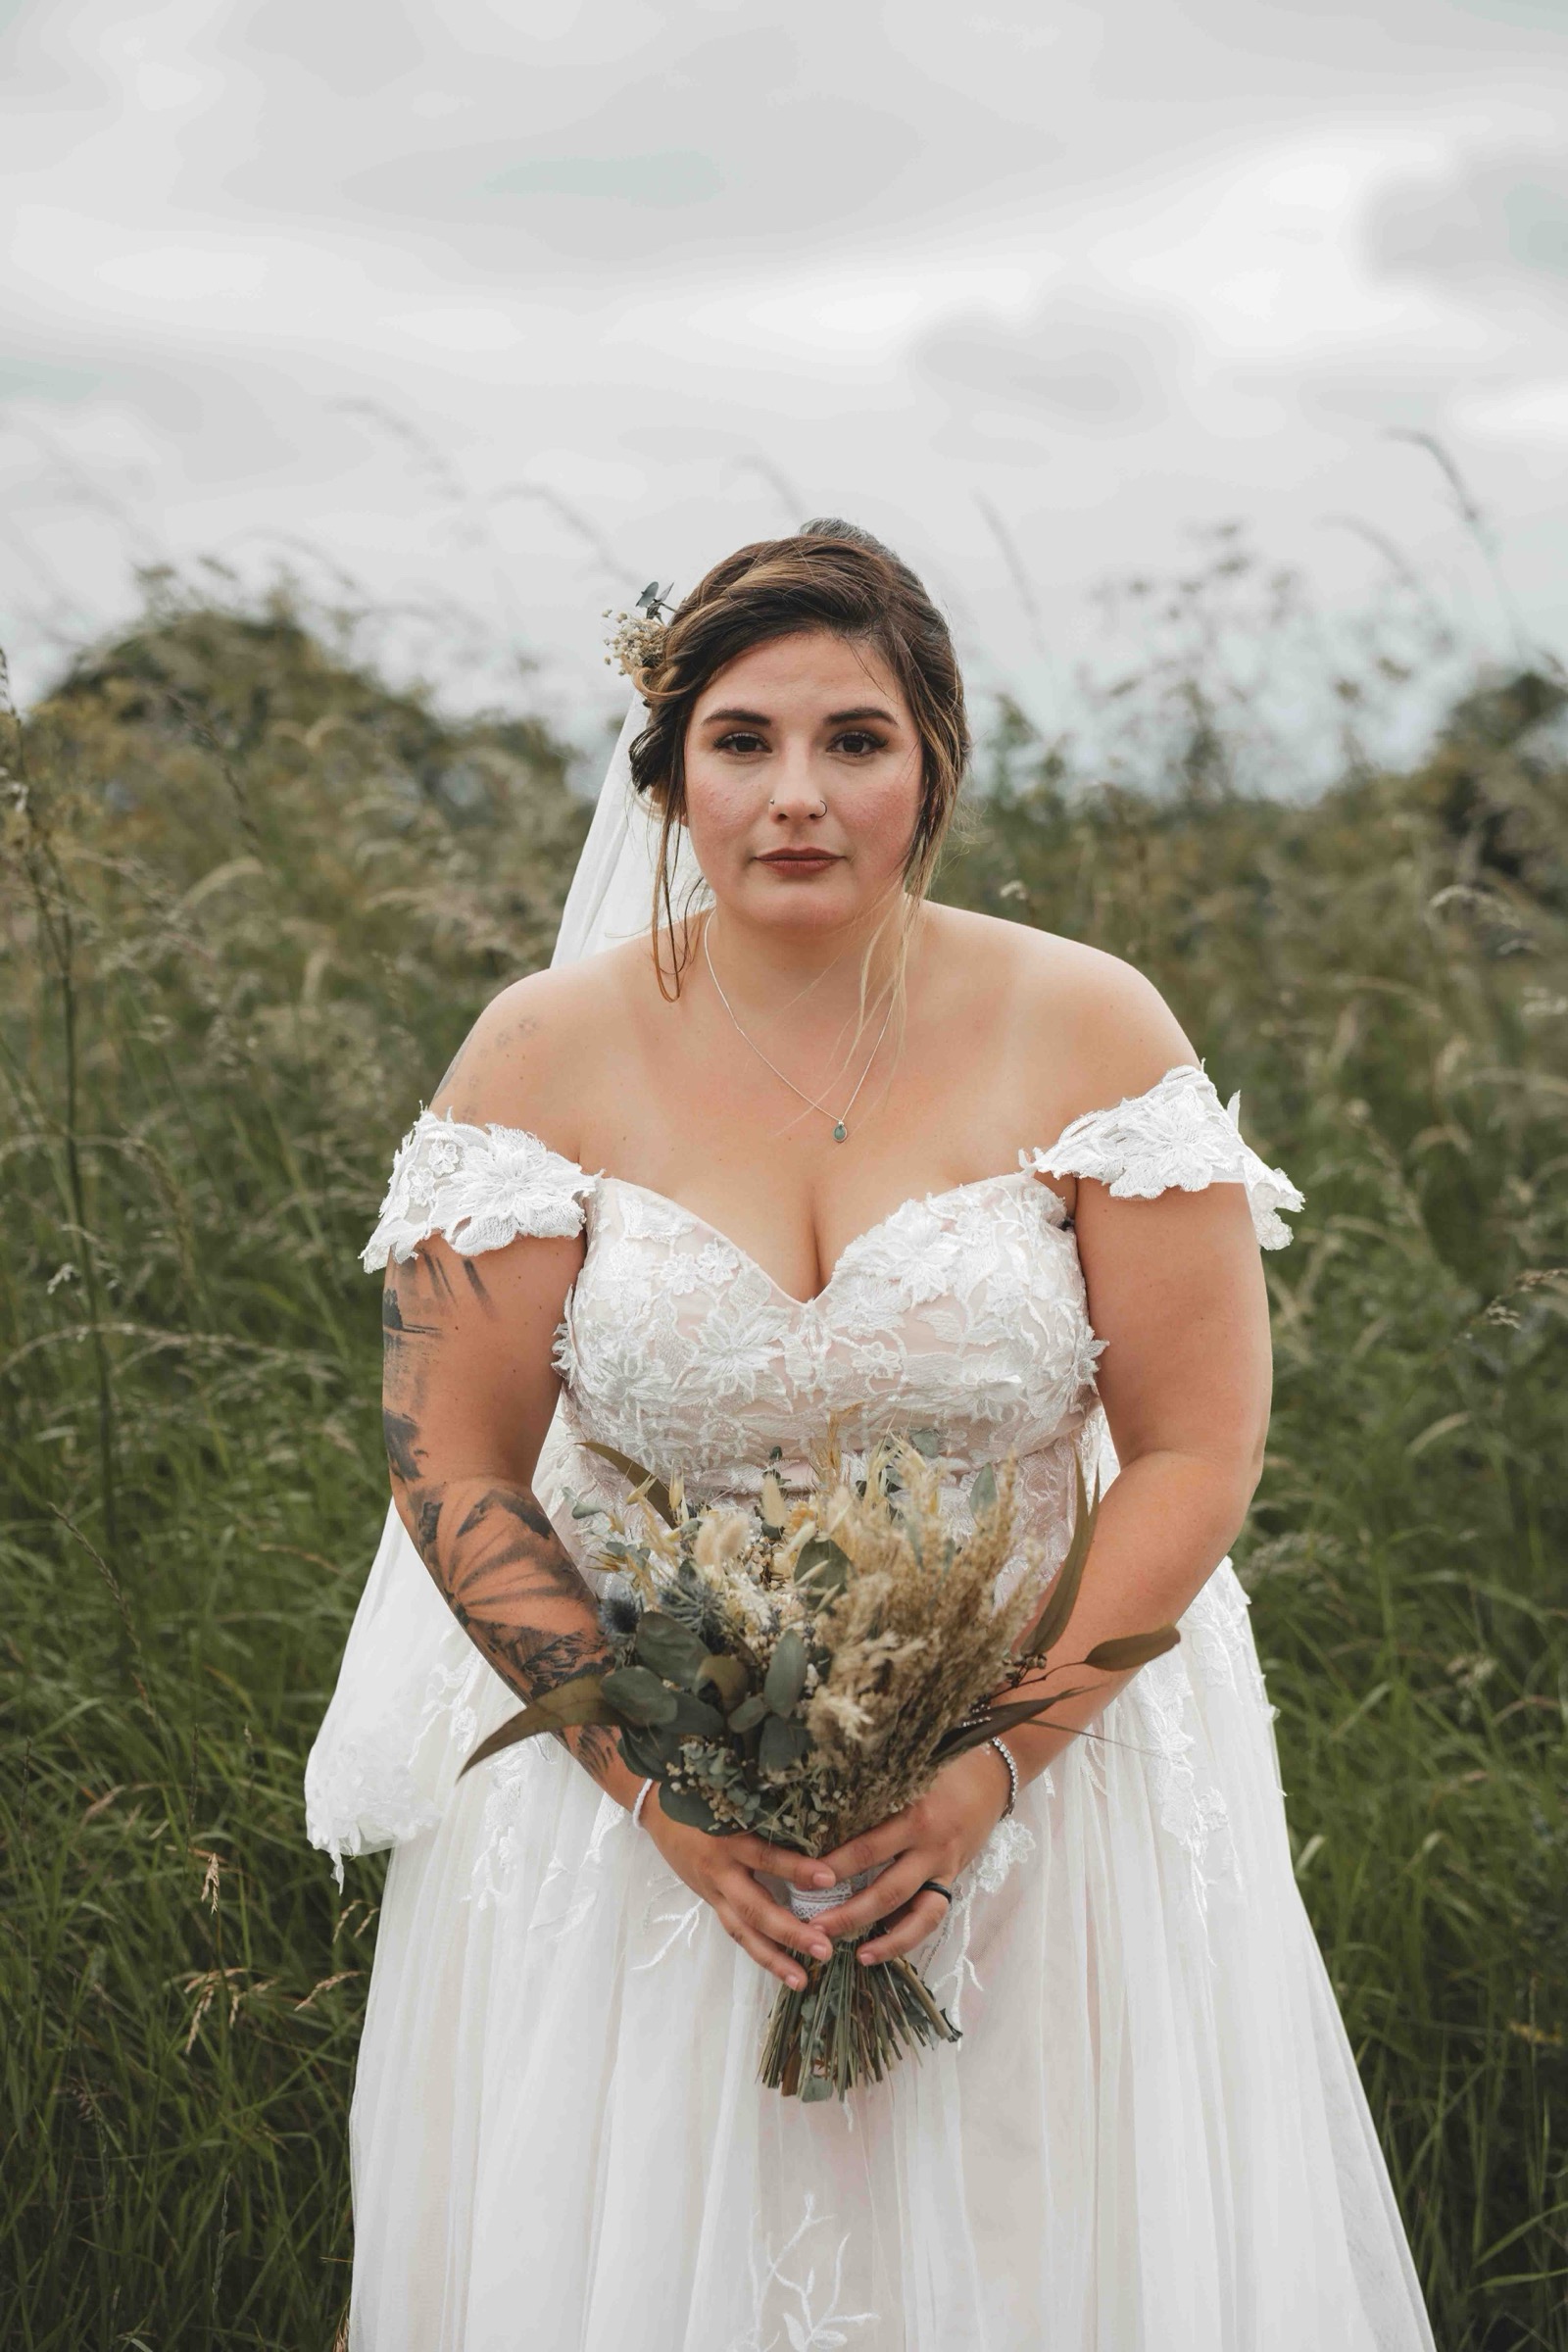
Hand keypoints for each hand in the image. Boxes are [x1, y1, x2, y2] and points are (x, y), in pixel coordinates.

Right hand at [641, 1796, 842, 1991]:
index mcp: (729, 1840)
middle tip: (824, 1949)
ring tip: (801, 1979)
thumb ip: (767, 1814)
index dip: (796, 1868)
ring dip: (773, 1958)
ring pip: (743, 1931)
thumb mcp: (732, 1799)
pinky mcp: (712, 1902)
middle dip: (790, 1932)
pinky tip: (781, 1968)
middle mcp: (720, 1871)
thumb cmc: (705, 1798)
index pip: (766, 1856)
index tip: (829, 1878)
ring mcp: (714, 1891)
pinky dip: (759, 1951)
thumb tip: (817, 1821)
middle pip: (755, 1908)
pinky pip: (736, 1932)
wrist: (660, 1810)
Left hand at [808, 1745, 1013, 1965]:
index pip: (867, 1848)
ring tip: (856, 1955)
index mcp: (913, 1816)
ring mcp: (944, 1868)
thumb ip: (873, 1795)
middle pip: (886, 1890)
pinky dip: (908, 1933)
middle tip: (814, 1928)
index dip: (834, 1868)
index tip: (802, 1879)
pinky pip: (931, 1914)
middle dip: (849, 1913)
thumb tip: (822, 1818)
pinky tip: (882, 1946)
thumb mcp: (906, 1776)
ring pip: (915, 1913)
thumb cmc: (939, 1770)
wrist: (990, 1777)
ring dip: (884, 1939)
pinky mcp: (952, 1880)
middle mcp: (930, 1847)